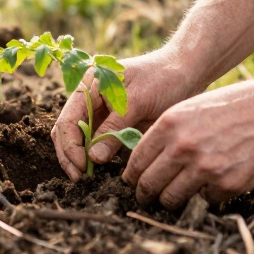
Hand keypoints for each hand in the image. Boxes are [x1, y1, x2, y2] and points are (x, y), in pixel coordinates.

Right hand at [51, 50, 198, 180]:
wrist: (186, 73)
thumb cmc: (162, 79)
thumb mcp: (137, 102)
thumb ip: (113, 129)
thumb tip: (93, 158)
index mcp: (90, 86)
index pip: (68, 120)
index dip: (70, 146)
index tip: (82, 167)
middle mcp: (91, 100)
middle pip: (67, 131)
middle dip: (70, 155)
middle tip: (80, 179)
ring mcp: (101, 113)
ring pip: (80, 140)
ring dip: (80, 158)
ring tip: (88, 178)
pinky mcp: (115, 126)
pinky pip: (99, 144)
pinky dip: (97, 158)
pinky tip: (101, 171)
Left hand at [122, 76, 253, 209]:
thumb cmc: (237, 104)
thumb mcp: (193, 106)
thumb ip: (169, 130)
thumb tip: (147, 156)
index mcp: (170, 123)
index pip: (137, 160)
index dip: (132, 175)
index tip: (133, 181)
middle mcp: (183, 147)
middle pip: (149, 184)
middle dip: (145, 194)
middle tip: (147, 197)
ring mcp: (205, 168)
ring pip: (172, 199)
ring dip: (171, 201)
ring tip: (174, 197)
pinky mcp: (227, 185)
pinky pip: (204, 200)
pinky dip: (206, 196)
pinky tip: (213, 183)